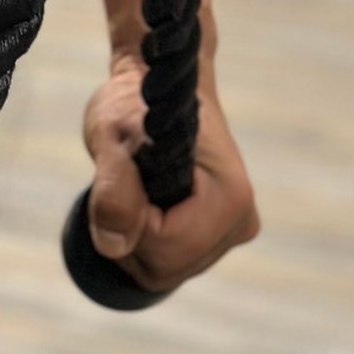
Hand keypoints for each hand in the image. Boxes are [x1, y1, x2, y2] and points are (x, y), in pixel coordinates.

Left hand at [81, 59, 258, 296]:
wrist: (158, 83)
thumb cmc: (135, 102)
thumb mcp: (112, 136)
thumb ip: (113, 189)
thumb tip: (113, 245)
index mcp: (230, 198)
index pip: (166, 250)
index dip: (130, 223)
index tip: (125, 174)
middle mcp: (241, 221)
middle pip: (167, 268)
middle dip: (132, 234)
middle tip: (126, 178)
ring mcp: (234, 231)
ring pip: (167, 270)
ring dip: (137, 237)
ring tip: (137, 184)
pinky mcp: (220, 236)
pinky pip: (170, 262)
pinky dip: (147, 239)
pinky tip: (148, 201)